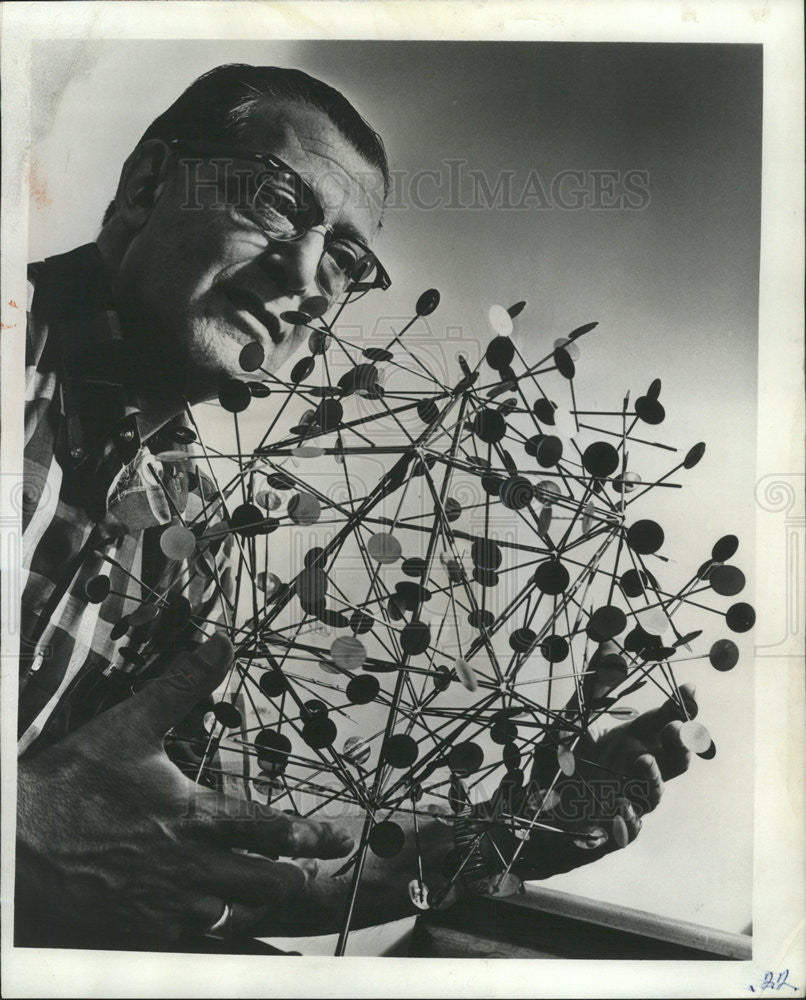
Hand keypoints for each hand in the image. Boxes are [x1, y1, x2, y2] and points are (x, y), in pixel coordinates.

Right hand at [15, 633, 353, 948]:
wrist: (20, 843)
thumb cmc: (74, 782)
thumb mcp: (130, 724)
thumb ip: (182, 685)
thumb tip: (221, 644)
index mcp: (194, 816)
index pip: (269, 829)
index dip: (311, 837)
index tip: (340, 842)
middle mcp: (190, 866)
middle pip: (266, 883)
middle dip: (298, 878)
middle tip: (320, 873)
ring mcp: (168, 905)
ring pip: (236, 915)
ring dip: (261, 904)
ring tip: (279, 894)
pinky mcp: (142, 930)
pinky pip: (196, 941)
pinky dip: (218, 930)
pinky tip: (224, 922)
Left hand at [485, 682, 698, 880]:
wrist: (533, 806)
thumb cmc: (560, 759)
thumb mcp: (573, 717)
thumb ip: (595, 685)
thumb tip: (608, 643)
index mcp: (631, 741)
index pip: (666, 722)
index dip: (681, 706)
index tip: (688, 688)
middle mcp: (635, 770)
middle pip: (674, 760)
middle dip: (681, 744)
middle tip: (676, 728)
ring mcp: (627, 800)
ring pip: (655, 795)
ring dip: (653, 779)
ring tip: (643, 761)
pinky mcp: (611, 829)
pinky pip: (629, 830)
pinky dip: (628, 822)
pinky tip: (620, 811)